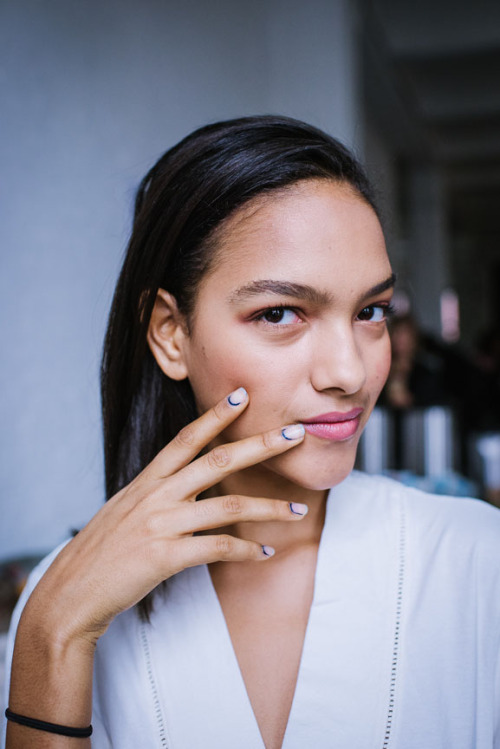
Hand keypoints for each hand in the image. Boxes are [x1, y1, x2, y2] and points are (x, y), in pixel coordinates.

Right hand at [23, 388, 305, 647]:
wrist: (71, 593)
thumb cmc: (102, 552)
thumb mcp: (126, 510)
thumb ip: (157, 493)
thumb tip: (186, 483)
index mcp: (147, 481)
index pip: (186, 438)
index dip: (215, 416)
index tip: (242, 395)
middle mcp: (156, 495)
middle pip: (217, 461)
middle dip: (260, 445)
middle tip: (295, 435)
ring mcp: (161, 524)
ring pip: (228, 506)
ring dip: (269, 508)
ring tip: (299, 511)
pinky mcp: (165, 556)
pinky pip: (218, 547)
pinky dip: (246, 550)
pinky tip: (265, 553)